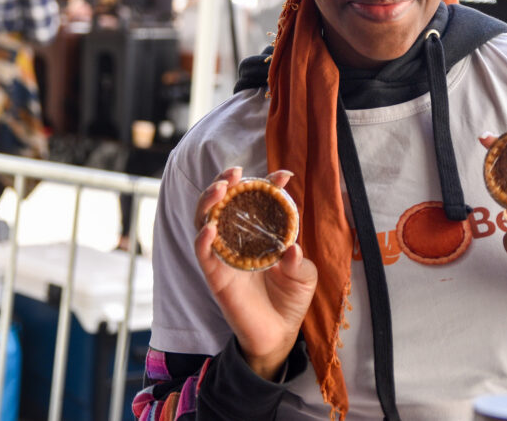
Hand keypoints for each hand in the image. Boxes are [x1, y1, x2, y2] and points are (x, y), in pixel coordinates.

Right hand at [193, 166, 317, 379]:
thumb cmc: (290, 299)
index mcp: (259, 233)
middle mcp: (237, 240)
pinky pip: (204, 255)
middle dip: (225, 183)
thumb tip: (292, 248)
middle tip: (235, 172)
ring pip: (205, 221)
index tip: (283, 174)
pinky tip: (210, 228)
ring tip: (220, 189)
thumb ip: (299, 261)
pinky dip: (203, 240)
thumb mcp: (304, 276)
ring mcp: (224, 257)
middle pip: (222, 203)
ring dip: (209, 202)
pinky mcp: (216, 277)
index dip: (267, 184)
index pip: (257, 201)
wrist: (279, 334)